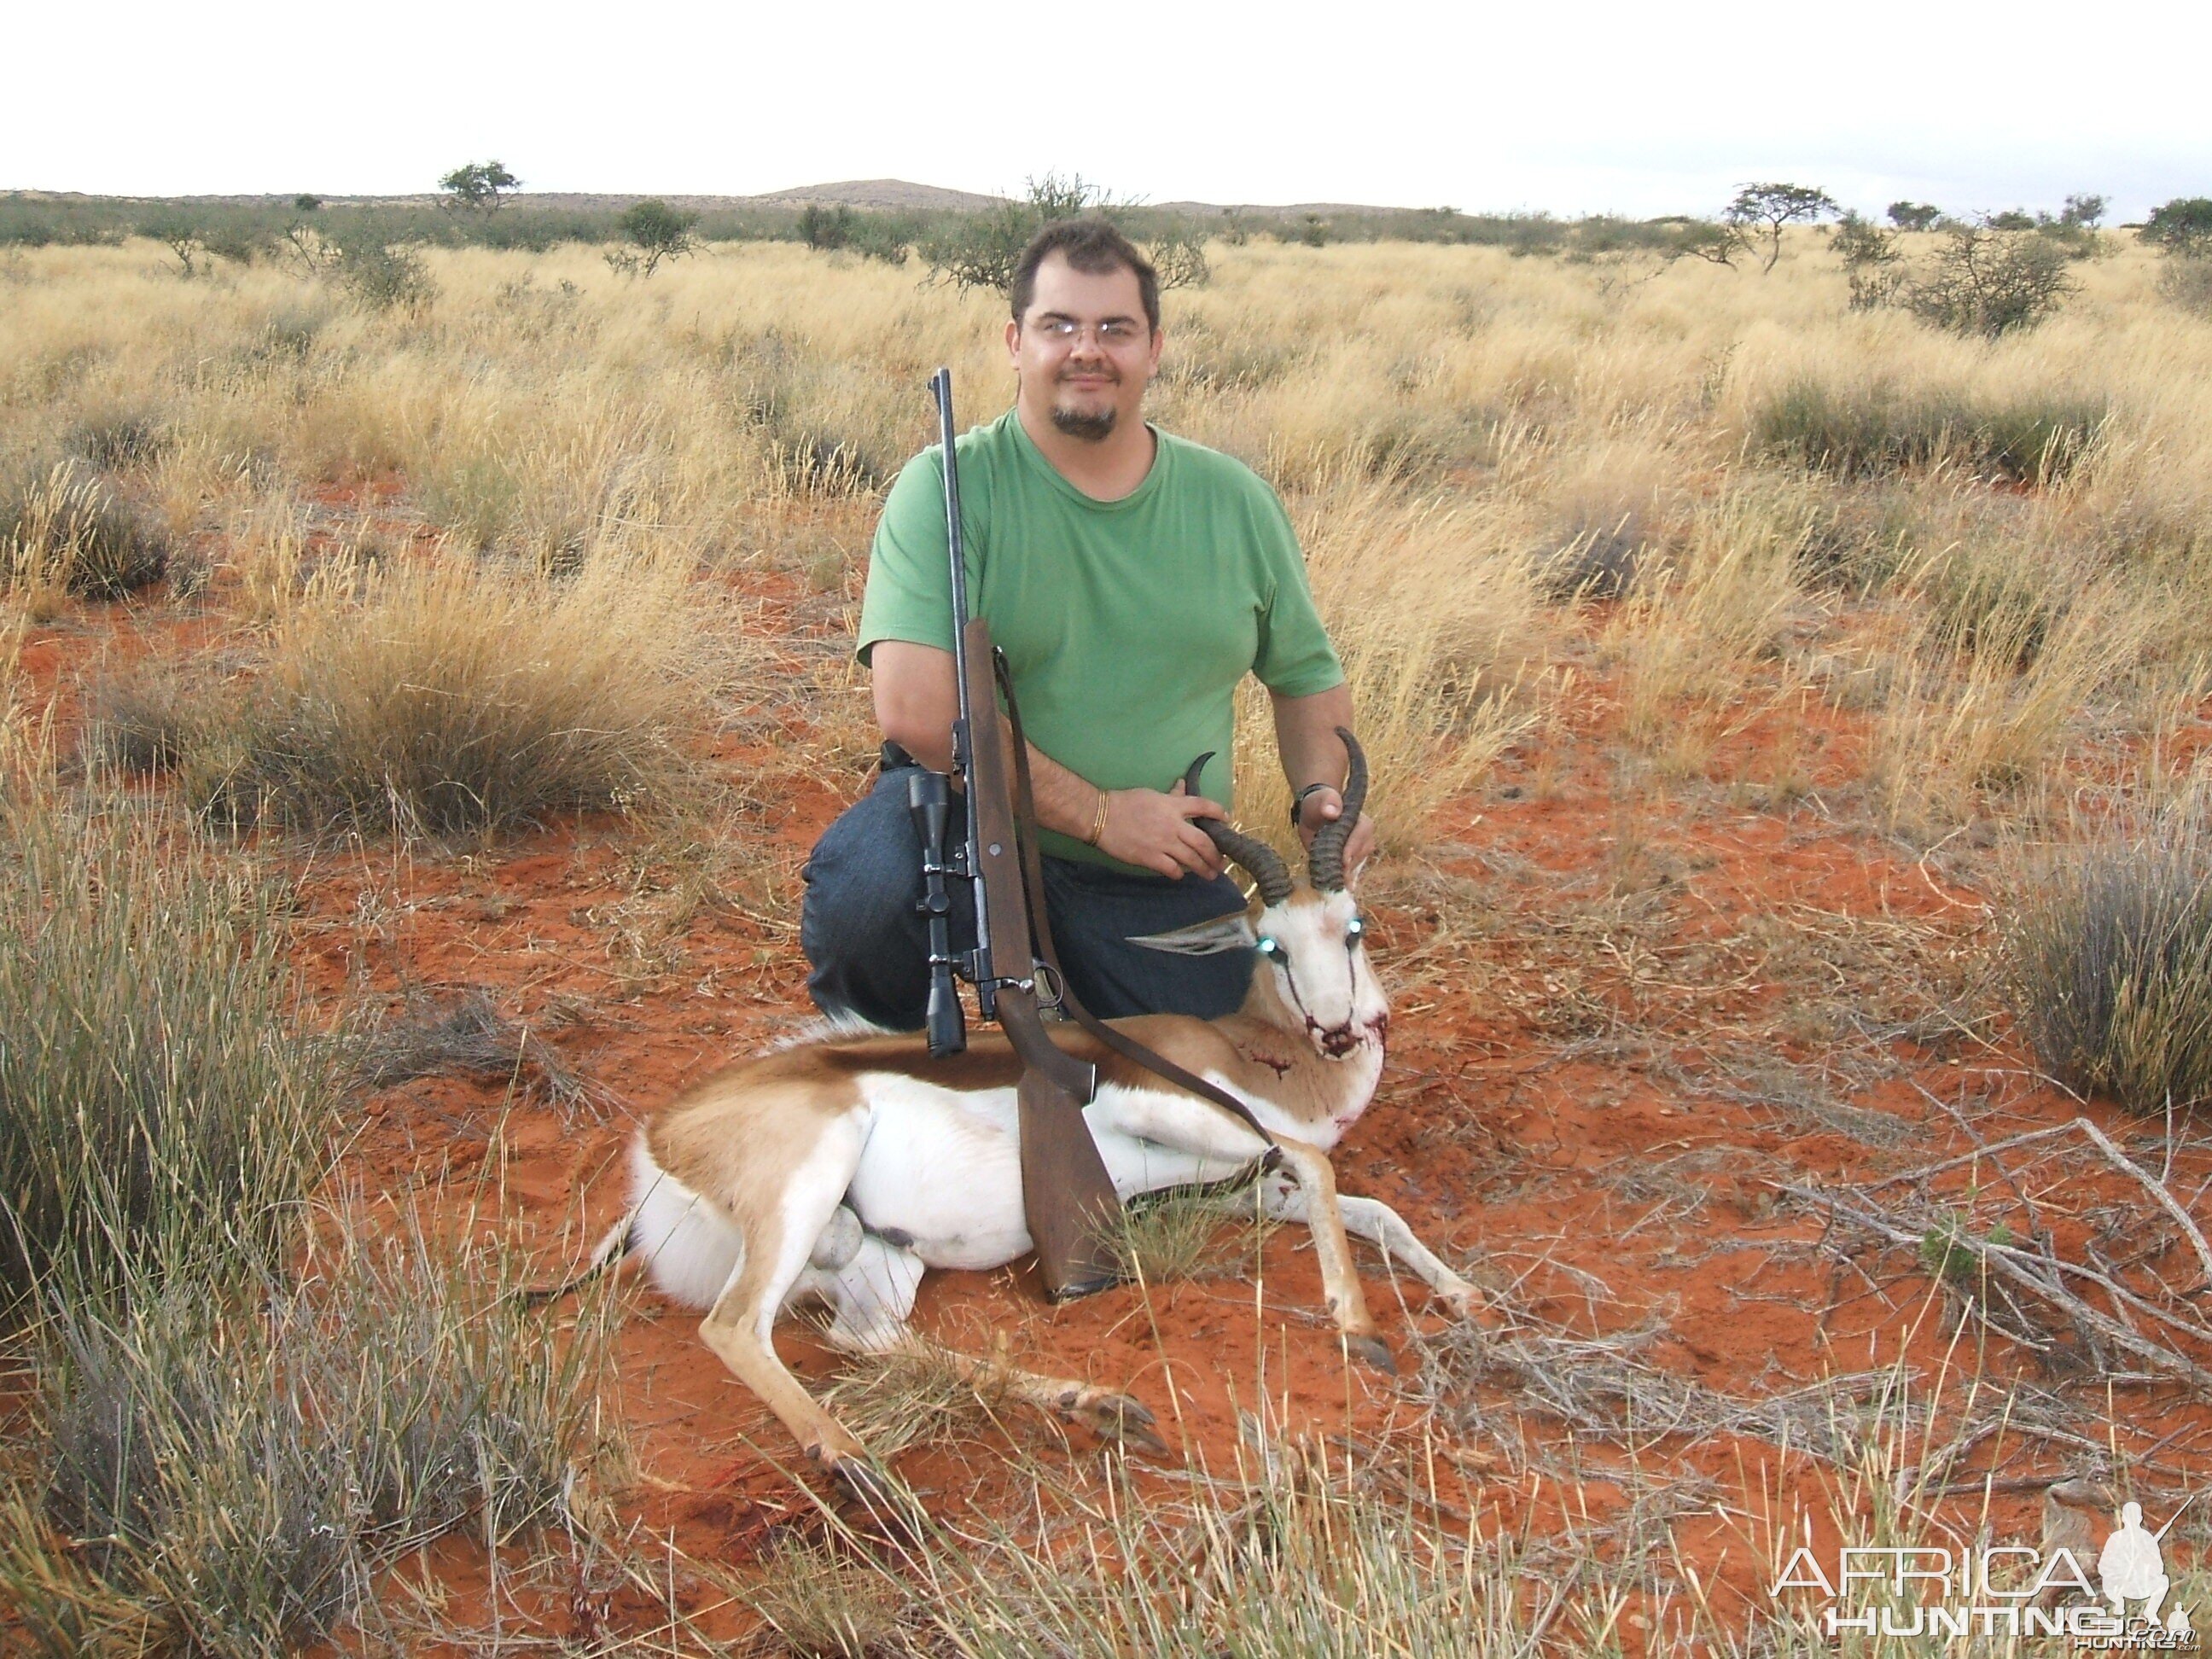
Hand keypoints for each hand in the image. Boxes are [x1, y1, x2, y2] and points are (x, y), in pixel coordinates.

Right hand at [1096, 780, 1227, 879]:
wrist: (1102, 817)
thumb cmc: (1125, 802)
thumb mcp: (1151, 794)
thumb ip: (1171, 795)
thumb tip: (1183, 785)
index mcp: (1173, 806)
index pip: (1203, 806)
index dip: (1218, 813)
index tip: (1226, 820)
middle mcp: (1173, 825)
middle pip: (1204, 842)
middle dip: (1216, 855)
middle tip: (1222, 862)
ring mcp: (1163, 843)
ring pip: (1192, 859)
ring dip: (1205, 869)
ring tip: (1211, 874)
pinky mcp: (1152, 858)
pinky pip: (1173, 870)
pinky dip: (1180, 873)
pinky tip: (1180, 874)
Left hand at [1293, 787, 1378, 877]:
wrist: (1312, 814)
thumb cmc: (1318, 804)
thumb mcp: (1320, 799)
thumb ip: (1327, 802)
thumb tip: (1333, 811)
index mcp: (1361, 819)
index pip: (1362, 833)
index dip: (1353, 847)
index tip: (1343, 860)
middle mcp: (1364, 836)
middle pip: (1361, 852)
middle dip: (1349, 865)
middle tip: (1336, 878)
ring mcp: (1358, 850)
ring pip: (1356, 864)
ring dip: (1346, 874)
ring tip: (1334, 884)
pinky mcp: (1349, 860)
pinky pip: (1350, 871)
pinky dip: (1345, 880)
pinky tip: (1340, 889)